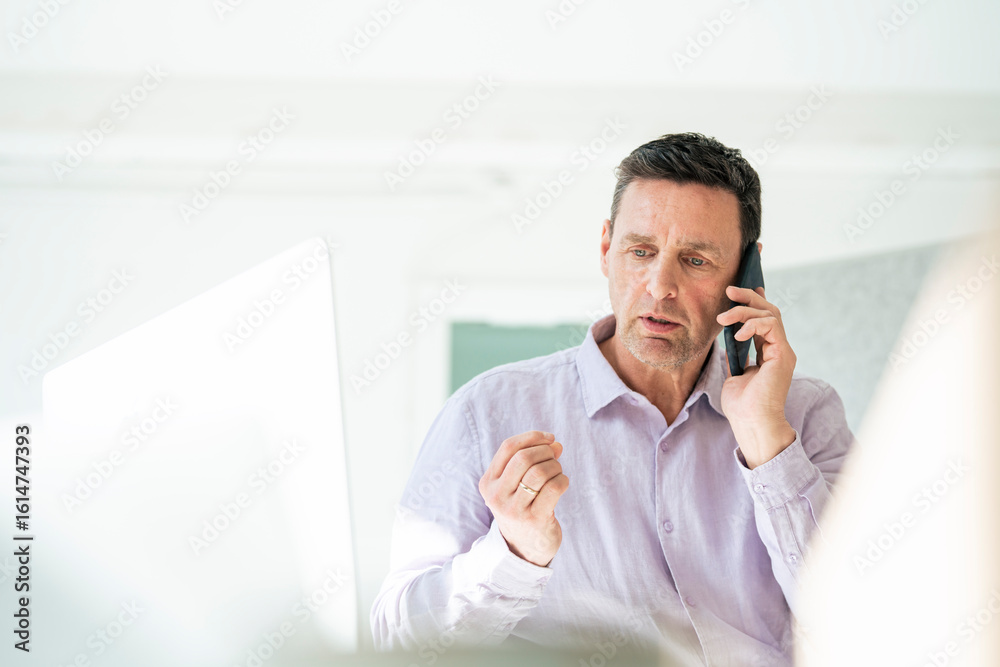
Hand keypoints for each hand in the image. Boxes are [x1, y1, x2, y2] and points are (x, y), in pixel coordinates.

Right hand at [478, 430, 568, 566]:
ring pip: (539, 472)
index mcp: (488, 482)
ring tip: (558, 472)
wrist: (524, 548)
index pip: (508, 447)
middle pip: (523, 458)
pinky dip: (563, 480)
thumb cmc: (522, 508)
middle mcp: (497, 496)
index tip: (549, 438)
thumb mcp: (515, 484)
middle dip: (545, 451)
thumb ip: (531, 461)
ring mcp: (514, 509)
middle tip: (555, 456)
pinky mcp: (534, 519)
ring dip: (555, 466)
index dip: (532, 437)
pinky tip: (562, 483)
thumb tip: (555, 444)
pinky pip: (554, 487)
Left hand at [716, 285, 796, 468]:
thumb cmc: (741, 405)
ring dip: (744, 311)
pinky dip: (753, 324)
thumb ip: (735, 355)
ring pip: (770, 315)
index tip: (735, 293)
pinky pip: (771, 326)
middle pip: (769, 311)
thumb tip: (726, 338)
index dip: (752, 303)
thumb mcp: (734, 373)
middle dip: (749, 298)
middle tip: (729, 291)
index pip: (764, 319)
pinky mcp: (782, 355)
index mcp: (769, 352)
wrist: (751, 423)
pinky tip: (737, 335)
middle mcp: (778, 349)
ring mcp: (782, 351)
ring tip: (723, 318)